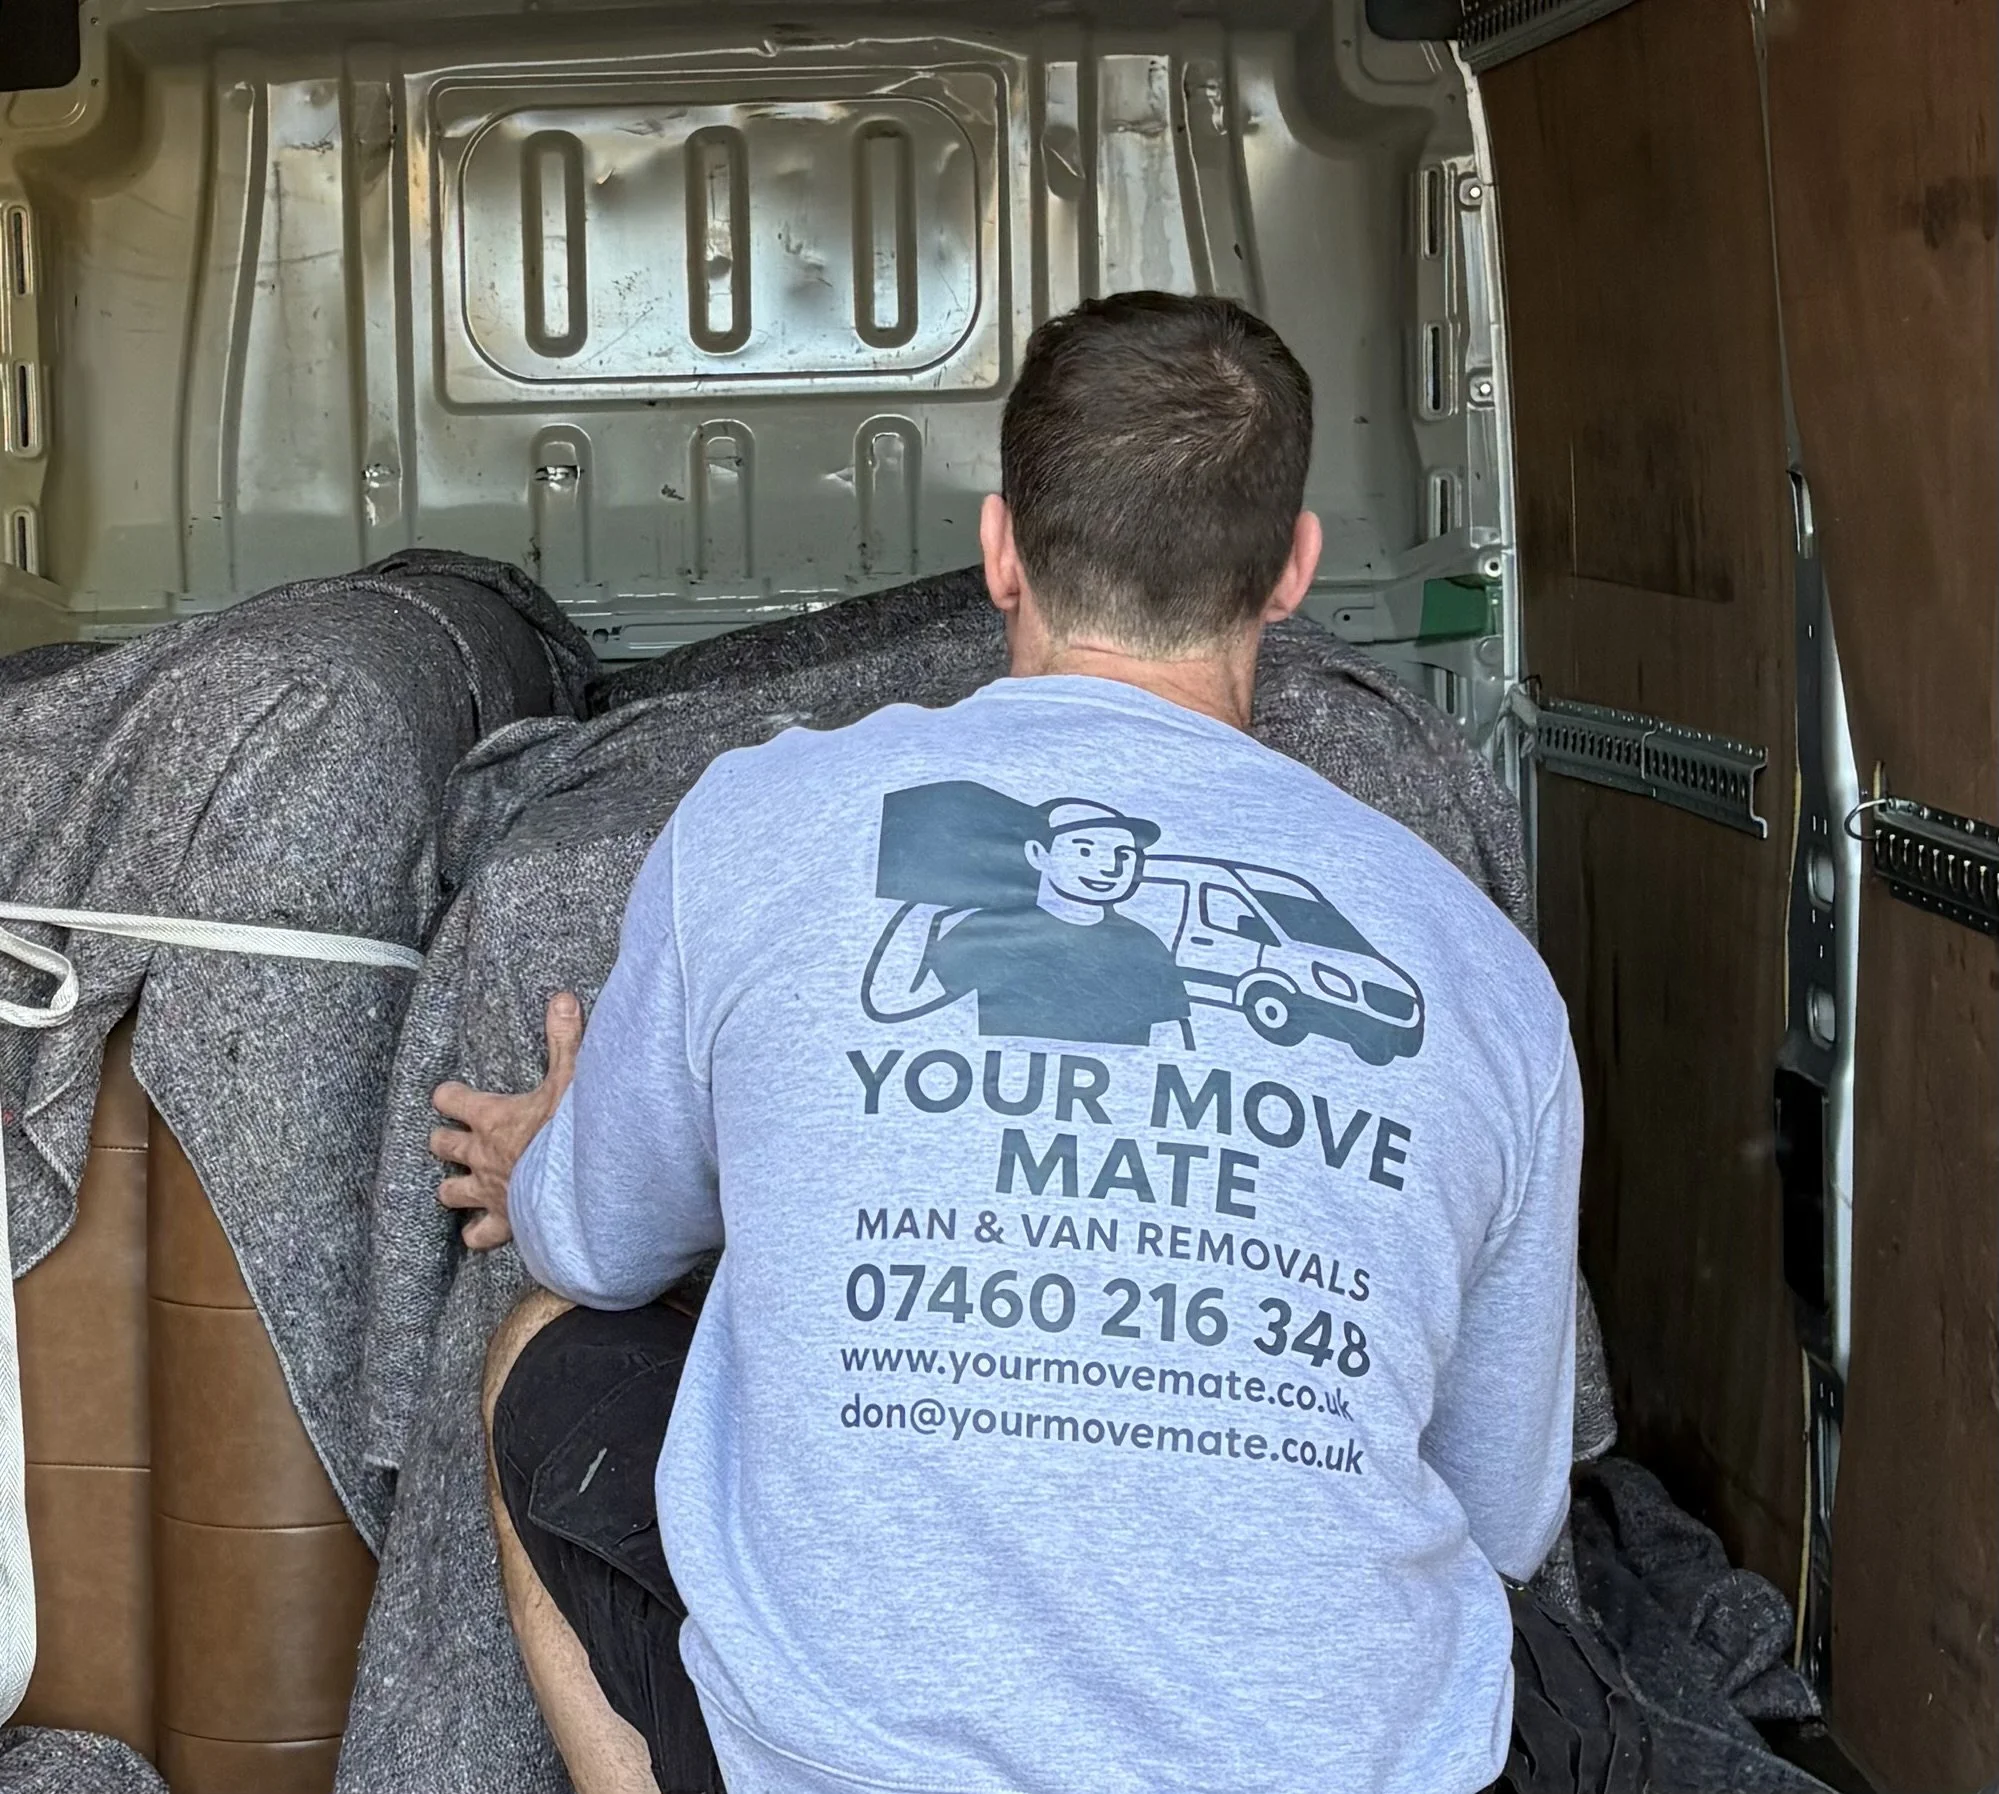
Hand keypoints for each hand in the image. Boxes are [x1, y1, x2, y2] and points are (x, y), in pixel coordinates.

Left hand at [432, 993, 583, 1249]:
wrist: (581, 1188)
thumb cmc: (572, 1131)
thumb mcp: (573, 1077)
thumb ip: (565, 1038)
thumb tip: (561, 997)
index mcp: (492, 1117)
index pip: (451, 1099)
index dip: (448, 1095)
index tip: (449, 1094)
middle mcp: (482, 1154)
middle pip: (443, 1145)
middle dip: (443, 1141)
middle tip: (450, 1139)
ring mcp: (490, 1191)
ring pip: (450, 1192)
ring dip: (452, 1188)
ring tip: (456, 1187)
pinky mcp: (504, 1222)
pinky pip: (479, 1235)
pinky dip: (477, 1234)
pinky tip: (478, 1234)